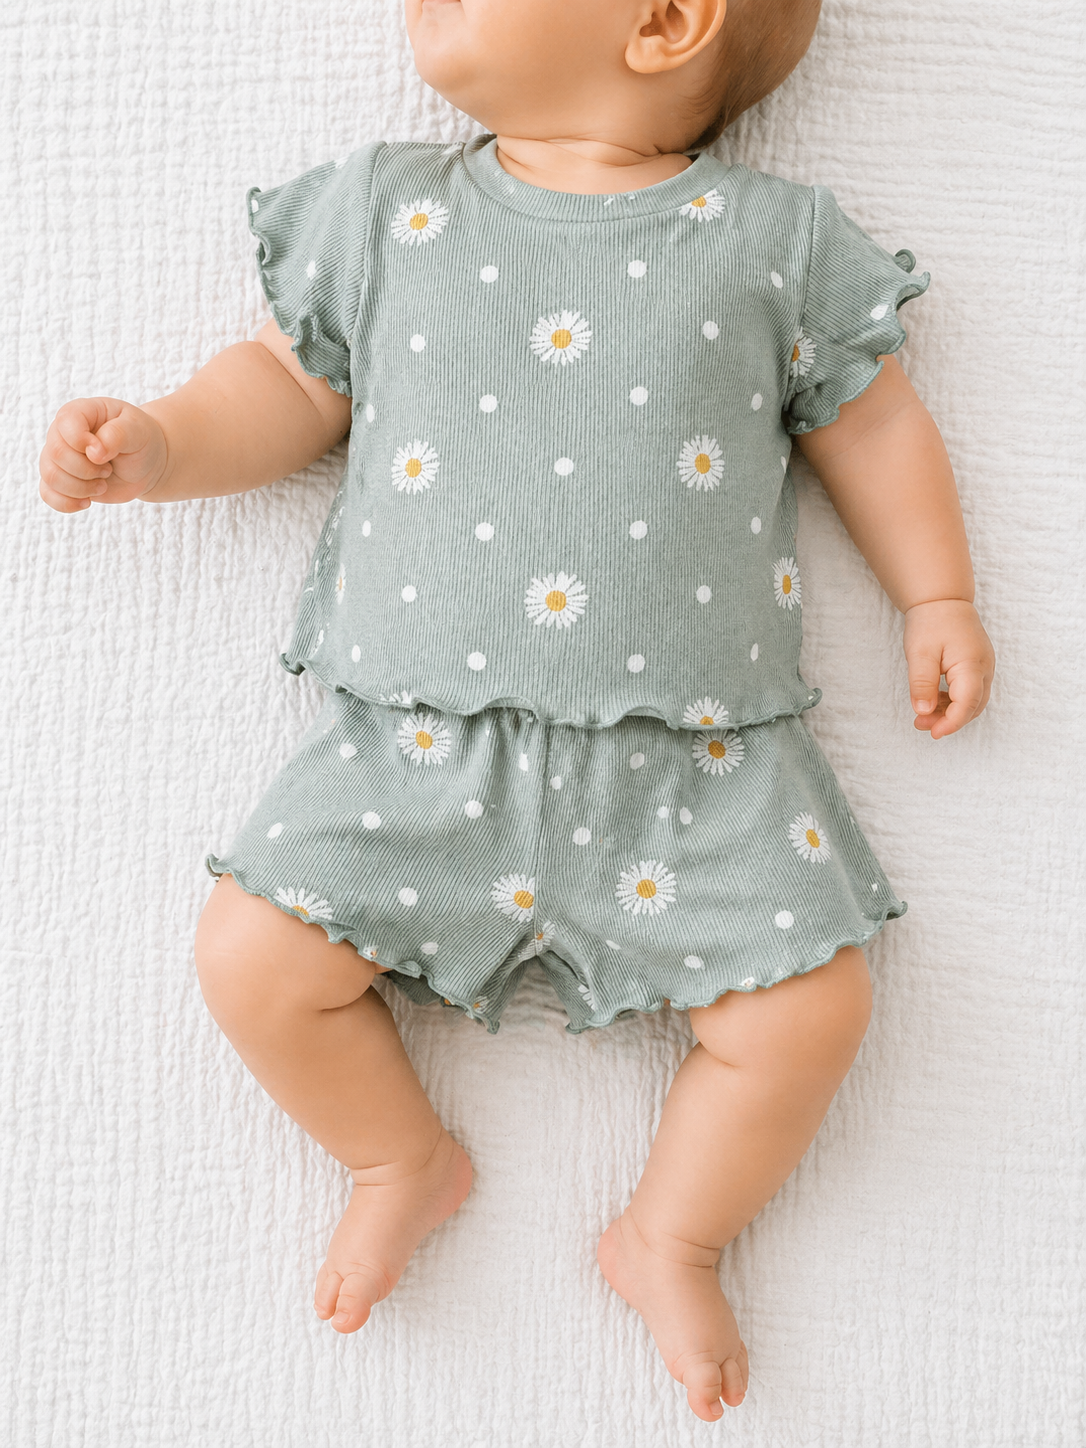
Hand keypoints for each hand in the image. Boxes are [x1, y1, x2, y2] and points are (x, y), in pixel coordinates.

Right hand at [39, 396, 168, 512]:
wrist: (145, 464)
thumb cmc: (140, 441)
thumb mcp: (137, 431)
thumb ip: (117, 435)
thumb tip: (94, 453)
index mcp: (80, 413)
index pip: (65, 423)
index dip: (82, 442)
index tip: (105, 454)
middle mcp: (63, 434)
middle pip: (56, 453)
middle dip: (86, 470)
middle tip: (108, 471)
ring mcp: (60, 458)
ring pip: (51, 476)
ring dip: (81, 488)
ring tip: (103, 485)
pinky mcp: (62, 480)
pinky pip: (47, 494)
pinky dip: (66, 503)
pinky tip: (87, 502)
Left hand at [903, 599, 993, 738]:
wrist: (942, 599)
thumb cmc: (931, 622)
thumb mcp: (920, 654)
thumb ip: (922, 683)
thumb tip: (923, 711)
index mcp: (972, 664)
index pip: (967, 704)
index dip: (951, 723)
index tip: (932, 733)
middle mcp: (985, 668)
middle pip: (973, 707)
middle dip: (949, 721)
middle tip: (921, 724)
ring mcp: (984, 667)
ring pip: (973, 701)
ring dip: (950, 713)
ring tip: (923, 716)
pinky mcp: (978, 667)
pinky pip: (970, 692)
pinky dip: (954, 702)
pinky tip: (933, 703)